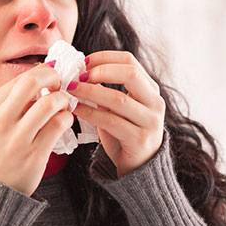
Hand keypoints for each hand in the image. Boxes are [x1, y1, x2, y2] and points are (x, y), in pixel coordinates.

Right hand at [0, 63, 73, 195]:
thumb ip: (8, 104)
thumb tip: (40, 81)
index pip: (19, 79)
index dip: (41, 72)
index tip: (51, 75)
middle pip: (32, 81)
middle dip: (53, 76)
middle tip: (61, 83)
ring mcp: (17, 138)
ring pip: (50, 102)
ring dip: (63, 100)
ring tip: (64, 105)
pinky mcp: (34, 155)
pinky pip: (59, 125)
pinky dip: (67, 118)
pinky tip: (64, 122)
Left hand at [68, 51, 164, 177]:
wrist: (139, 167)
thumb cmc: (124, 133)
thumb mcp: (118, 107)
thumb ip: (106, 90)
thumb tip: (77, 71)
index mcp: (150, 88)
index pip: (129, 61)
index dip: (104, 57)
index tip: (82, 63)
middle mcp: (154, 102)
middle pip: (130, 74)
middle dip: (101, 71)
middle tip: (78, 75)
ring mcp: (150, 121)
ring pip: (118, 99)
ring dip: (90, 92)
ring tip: (71, 90)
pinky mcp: (140, 139)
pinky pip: (111, 121)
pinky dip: (90, 113)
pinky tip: (76, 110)